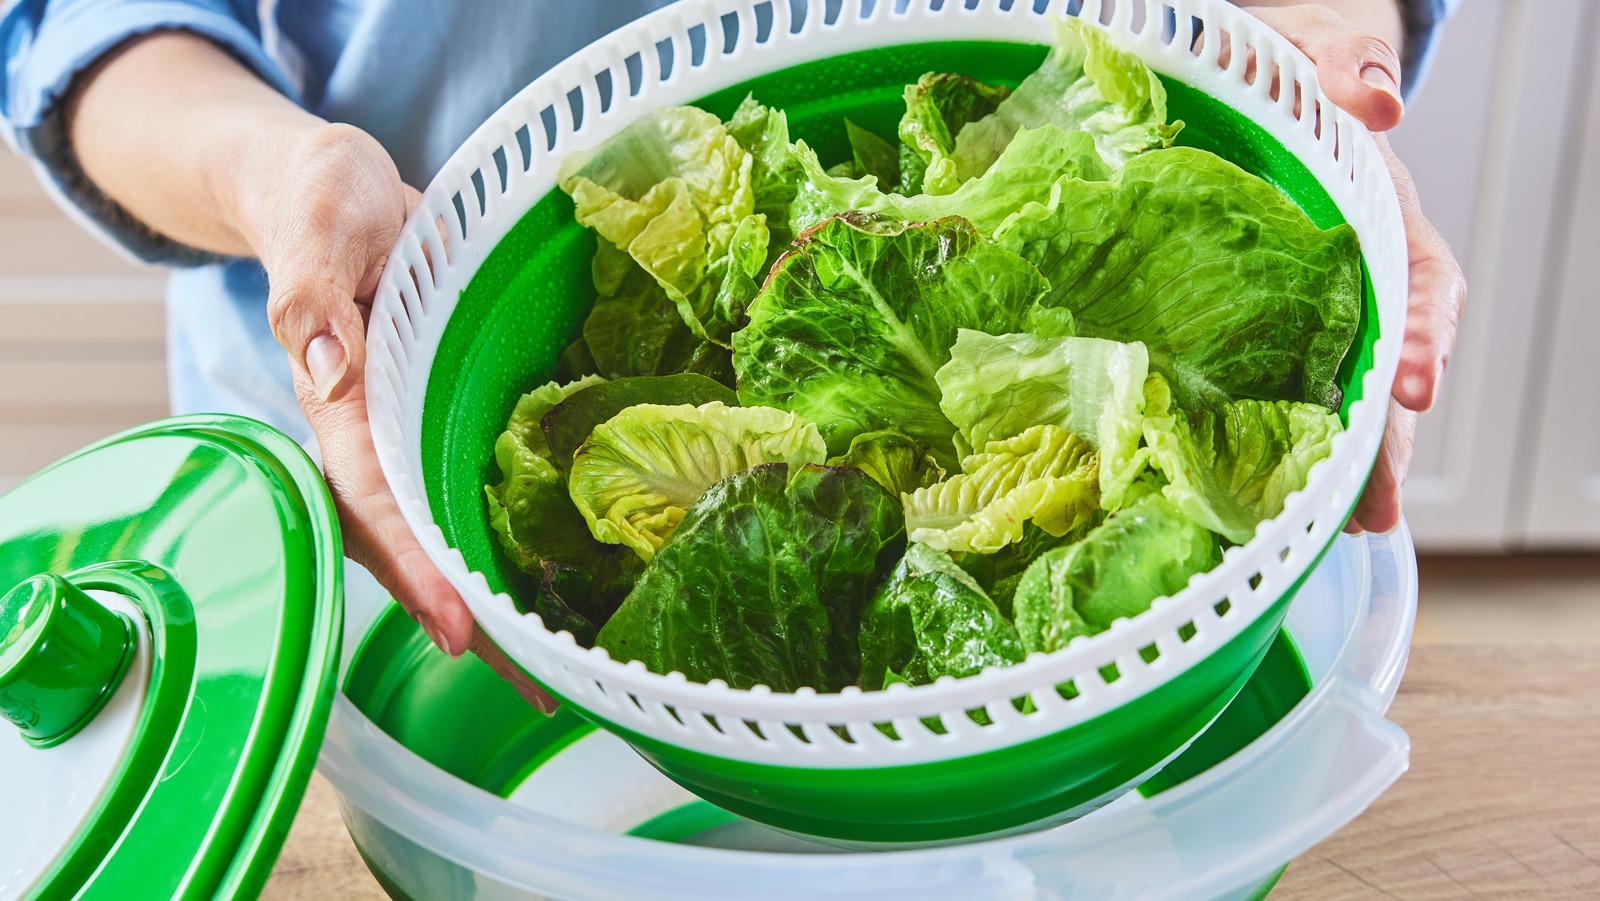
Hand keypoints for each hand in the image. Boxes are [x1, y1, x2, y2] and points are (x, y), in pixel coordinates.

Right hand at [248, 124, 558, 712]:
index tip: (462, 628)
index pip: (376, 497)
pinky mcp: (438, 412)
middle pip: (409, 540)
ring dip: (489, 593)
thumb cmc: (321, 197)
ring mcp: (405, 427)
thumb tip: (326, 372)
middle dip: (463, 613)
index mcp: (336, 396)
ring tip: (551, 665)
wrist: (335, 185)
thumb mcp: (318, 222)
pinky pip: (466, 483)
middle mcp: (370, 428)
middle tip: (530, 685)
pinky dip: (501, 533)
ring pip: (440, 525)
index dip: (418, 566)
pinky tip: (552, 575)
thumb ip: (314, 293)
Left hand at [1244, 5, 1466, 533]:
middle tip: (1378, 504)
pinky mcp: (1277, 330)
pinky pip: (1297, 386)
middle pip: (1394, 365)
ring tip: (1348, 525)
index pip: (1425, 286)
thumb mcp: (1326, 56)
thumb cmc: (1303, 71)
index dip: (1424, 338)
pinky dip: (1299, 436)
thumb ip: (1351, 68)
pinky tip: (1288, 492)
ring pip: (1353, 390)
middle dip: (1391, 436)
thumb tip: (1379, 97)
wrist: (1262, 79)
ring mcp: (1327, 311)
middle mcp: (1369, 277)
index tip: (1413, 385)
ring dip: (1356, 457)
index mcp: (1391, 221)